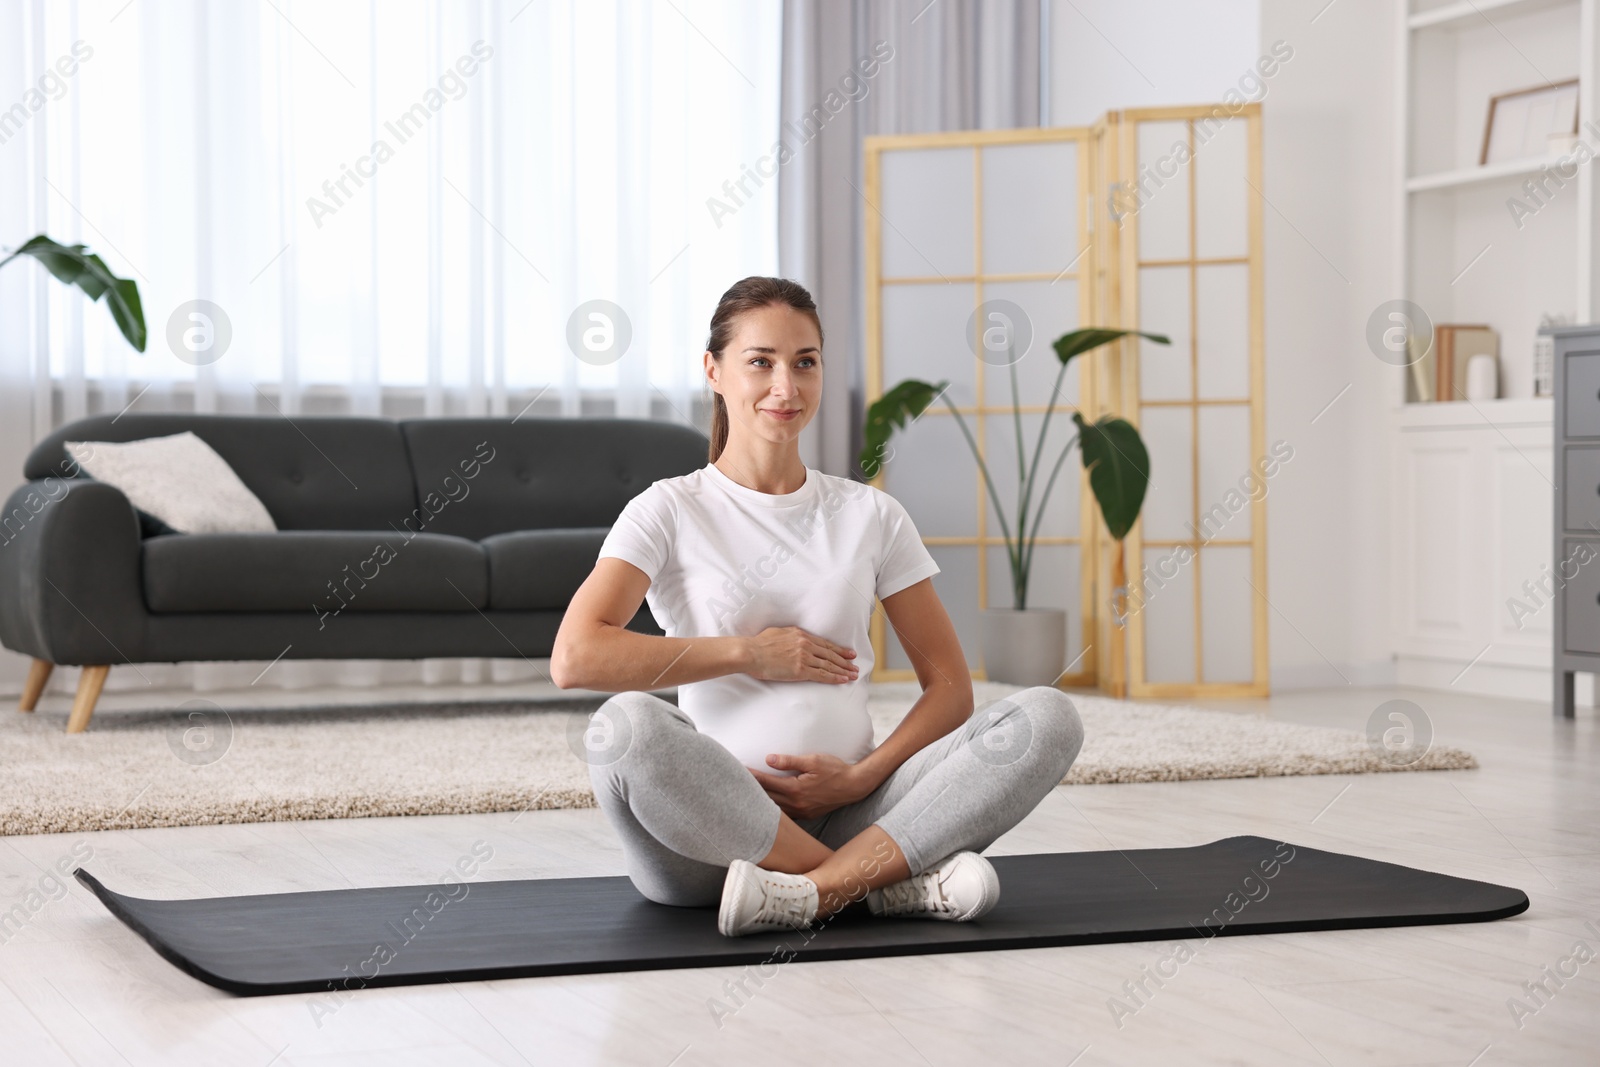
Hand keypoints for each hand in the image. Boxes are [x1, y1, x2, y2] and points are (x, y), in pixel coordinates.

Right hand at [745, 626, 858, 683]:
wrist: (751, 652)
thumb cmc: (759, 644)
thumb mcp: (778, 632)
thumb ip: (791, 636)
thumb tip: (795, 638)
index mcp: (801, 634)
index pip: (825, 643)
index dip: (839, 649)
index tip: (849, 653)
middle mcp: (806, 644)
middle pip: (831, 654)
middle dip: (845, 661)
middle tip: (855, 665)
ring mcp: (804, 657)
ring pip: (829, 665)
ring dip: (843, 670)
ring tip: (854, 675)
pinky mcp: (801, 670)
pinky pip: (822, 674)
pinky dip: (834, 677)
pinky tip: (843, 680)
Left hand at [750, 752, 871, 820]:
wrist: (854, 786)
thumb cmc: (835, 770)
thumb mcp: (813, 760)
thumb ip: (790, 761)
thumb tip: (769, 759)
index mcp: (796, 789)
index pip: (766, 782)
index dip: (751, 776)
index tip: (738, 771)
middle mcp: (796, 804)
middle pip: (766, 798)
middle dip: (751, 790)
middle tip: (736, 783)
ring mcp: (801, 812)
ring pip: (774, 809)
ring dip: (761, 802)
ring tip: (747, 795)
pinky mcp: (806, 816)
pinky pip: (784, 815)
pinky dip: (773, 810)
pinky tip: (767, 806)